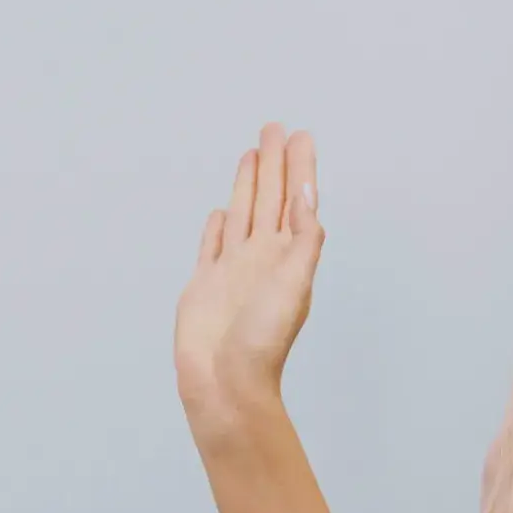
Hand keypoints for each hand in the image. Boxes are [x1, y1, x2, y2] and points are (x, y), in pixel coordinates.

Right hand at [174, 122, 324, 417]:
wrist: (225, 385)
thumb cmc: (263, 343)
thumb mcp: (294, 285)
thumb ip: (303, 239)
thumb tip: (308, 195)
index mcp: (286, 255)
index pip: (294, 199)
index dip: (299, 168)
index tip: (301, 135)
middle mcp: (261, 257)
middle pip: (268, 197)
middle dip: (273, 163)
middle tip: (274, 127)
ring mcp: (232, 270)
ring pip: (242, 213)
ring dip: (248, 183)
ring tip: (252, 153)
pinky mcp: (204, 285)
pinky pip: (213, 245)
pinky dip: (218, 226)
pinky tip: (223, 210)